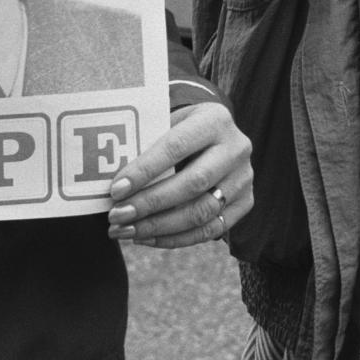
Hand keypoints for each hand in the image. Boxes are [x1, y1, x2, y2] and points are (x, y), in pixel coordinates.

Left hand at [106, 99, 252, 246]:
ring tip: (126, 232)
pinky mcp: (246, 202)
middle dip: (149, 204)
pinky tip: (146, 238)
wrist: (216, 133)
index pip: (175, 147)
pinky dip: (175, 239)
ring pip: (201, 212)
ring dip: (158, 227)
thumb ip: (146, 145)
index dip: (144, 171)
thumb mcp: (167, 122)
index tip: (115, 190)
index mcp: (215, 119)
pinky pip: (210, 230)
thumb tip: (112, 183)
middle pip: (191, 184)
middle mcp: (236, 148)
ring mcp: (244, 178)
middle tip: (116, 216)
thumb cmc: (180, 128)